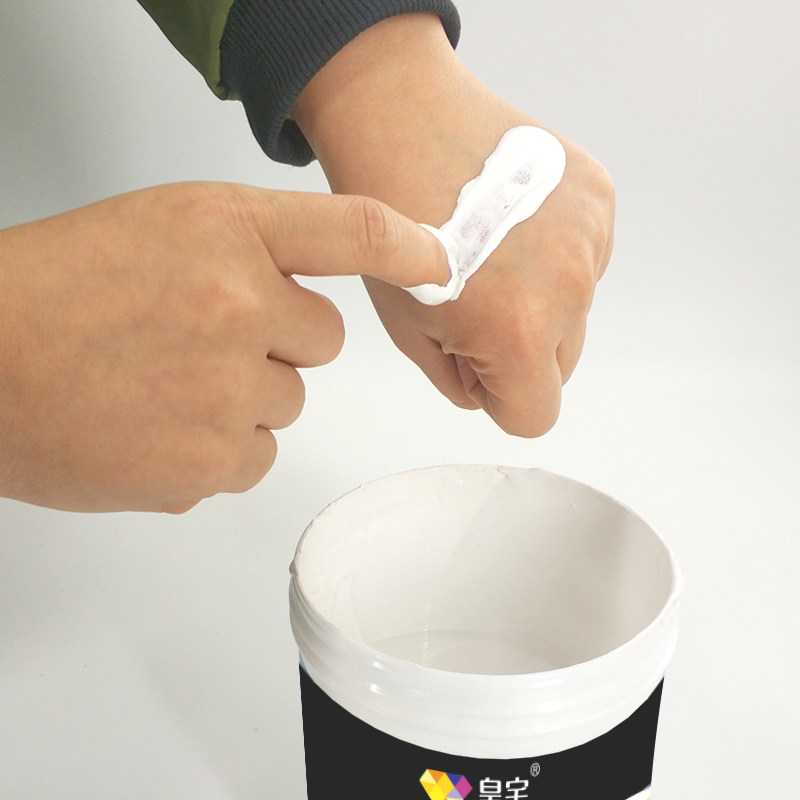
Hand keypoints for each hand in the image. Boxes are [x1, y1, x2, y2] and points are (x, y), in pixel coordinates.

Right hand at [0, 183, 447, 511]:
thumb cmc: (61, 288)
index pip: (349, 232)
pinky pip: (252, 457)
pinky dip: (217, 449)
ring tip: (163, 385)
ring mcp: (226, 392)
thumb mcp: (162, 229)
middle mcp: (237, 307)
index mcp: (224, 233)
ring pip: (284, 406)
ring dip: (241, 400)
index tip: (442, 265)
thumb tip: (315, 294)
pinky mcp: (209, 466)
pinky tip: (157, 428)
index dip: (409, 246)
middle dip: (276, 345)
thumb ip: (250, 248)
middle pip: (320, 343)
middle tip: (198, 340)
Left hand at [293, 14, 614, 435]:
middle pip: (561, 366)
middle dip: (522, 352)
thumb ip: (456, 382)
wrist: (402, 124)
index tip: (474, 363)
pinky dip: (556, 256)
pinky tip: (512, 224)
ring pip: (576, 312)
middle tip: (475, 304)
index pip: (535, 415)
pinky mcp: (599, 197)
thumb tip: (486, 392)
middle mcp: (569, 288)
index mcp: (517, 331)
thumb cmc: (390, 226)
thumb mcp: (407, 329)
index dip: (500, 397)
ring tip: (490, 255)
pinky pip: (588, 260)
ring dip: (542, 302)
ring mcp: (589, 237)